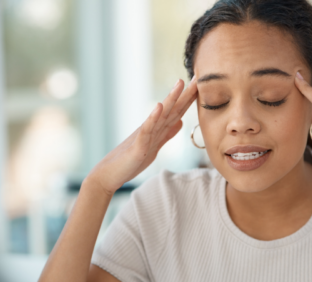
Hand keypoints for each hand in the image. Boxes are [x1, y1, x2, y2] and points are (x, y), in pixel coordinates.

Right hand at [88, 77, 197, 194]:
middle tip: (198, 77)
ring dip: (170, 99)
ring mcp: (144, 135)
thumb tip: (181, 121)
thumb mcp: (155, 146)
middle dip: (185, 94)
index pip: (177, 111)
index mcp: (157, 129)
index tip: (201, 84)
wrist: (109, 174)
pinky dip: (153, 117)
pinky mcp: (137, 146)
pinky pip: (146, 130)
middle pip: (171, 109)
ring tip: (180, 83)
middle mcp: (151, 128)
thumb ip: (167, 133)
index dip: (189, 99)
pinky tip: (159, 106)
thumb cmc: (131, 161)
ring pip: (160, 115)